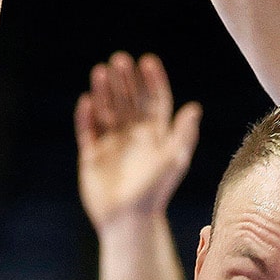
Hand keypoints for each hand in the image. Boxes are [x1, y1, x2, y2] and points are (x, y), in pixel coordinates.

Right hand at [76, 52, 201, 232]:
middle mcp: (133, 137)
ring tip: (101, 71)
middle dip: (125, 80)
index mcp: (155, 136)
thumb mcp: (174, 160)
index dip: (152, 81)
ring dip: (104, 91)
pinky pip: (87, 131)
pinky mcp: (92, 156)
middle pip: (129, 101)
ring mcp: (111, 145)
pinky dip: (86, 116)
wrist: (128, 220)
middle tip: (120, 59)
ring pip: (107, 111)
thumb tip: (194, 108)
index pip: (155, 101)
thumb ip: (183, 134)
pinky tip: (86, 100)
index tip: (147, 61)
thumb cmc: (156, 192)